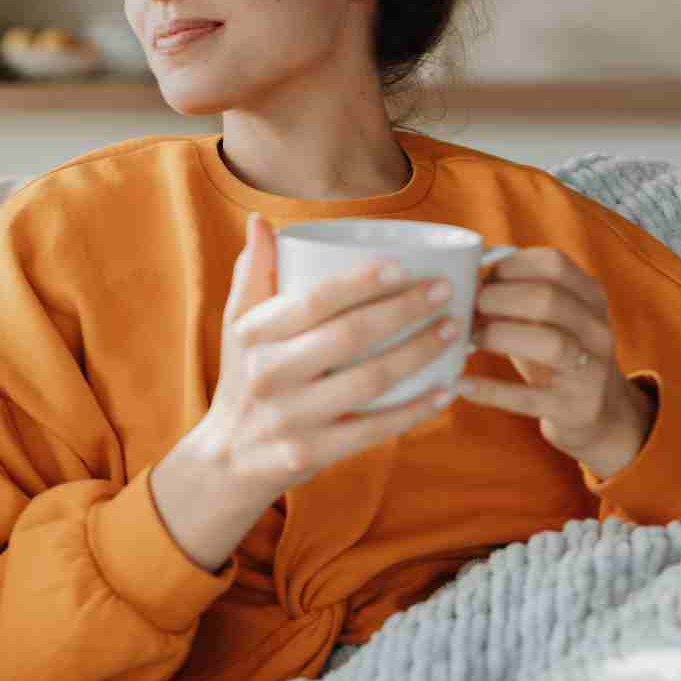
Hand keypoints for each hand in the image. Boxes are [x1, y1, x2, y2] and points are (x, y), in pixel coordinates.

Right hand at [153, 213, 459, 571]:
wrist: (227, 459)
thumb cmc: (243, 376)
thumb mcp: (236, 324)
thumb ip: (252, 272)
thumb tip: (262, 221)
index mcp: (254, 334)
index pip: (313, 301)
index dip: (359, 282)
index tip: (402, 267)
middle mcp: (270, 375)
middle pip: (348, 337)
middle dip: (404, 310)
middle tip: (444, 292)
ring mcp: (292, 418)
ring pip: (368, 382)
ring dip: (418, 354)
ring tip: (453, 331)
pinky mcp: (312, 454)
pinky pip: (374, 430)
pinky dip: (414, 410)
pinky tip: (446, 390)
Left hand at [460, 248, 657, 477]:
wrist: (597, 411)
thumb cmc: (556, 351)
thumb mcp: (551, 317)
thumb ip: (518, 294)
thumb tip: (465, 277)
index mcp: (591, 297)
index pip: (555, 264)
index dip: (511, 266)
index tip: (483, 278)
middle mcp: (598, 330)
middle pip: (549, 299)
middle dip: (500, 299)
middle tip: (471, 308)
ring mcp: (592, 371)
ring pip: (550, 344)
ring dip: (500, 336)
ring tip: (472, 340)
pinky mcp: (575, 409)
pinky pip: (529, 397)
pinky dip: (491, 390)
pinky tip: (462, 384)